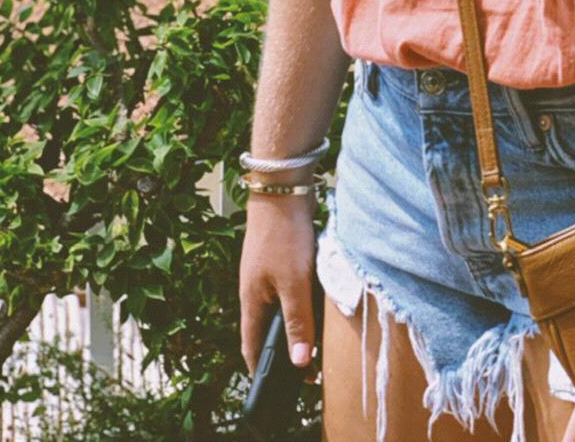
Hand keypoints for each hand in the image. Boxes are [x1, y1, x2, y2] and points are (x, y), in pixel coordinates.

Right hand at [239, 199, 319, 376]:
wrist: (283, 186)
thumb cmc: (283, 234)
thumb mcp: (293, 282)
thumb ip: (298, 322)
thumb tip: (299, 363)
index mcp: (252, 301)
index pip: (252, 346)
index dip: (263, 369)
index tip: (278, 388)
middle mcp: (257, 290)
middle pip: (270, 329)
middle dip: (288, 349)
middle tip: (312, 368)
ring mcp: (269, 273)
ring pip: (283, 308)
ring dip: (300, 324)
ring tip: (321, 341)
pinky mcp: (283, 258)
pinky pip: (293, 289)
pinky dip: (305, 302)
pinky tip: (322, 303)